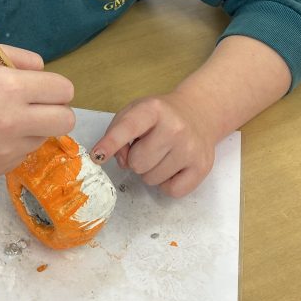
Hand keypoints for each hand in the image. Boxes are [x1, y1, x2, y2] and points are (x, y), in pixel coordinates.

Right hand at [0, 46, 75, 177]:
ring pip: (45, 138)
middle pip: (66, 120)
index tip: (45, 89)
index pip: (64, 90)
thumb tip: (47, 75)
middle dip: (58, 111)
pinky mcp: (1, 167)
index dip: (56, 88)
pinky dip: (15, 145)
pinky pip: (24, 154)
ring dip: (33, 129)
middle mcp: (13, 121)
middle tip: (40, 108)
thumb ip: (24, 60)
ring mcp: (7, 149)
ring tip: (5, 120)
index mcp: (12, 88)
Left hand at [91, 92, 216, 197]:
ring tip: (161, 155)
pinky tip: (172, 167)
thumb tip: (122, 161)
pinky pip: (171, 191)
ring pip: (152, 179)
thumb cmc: (160, 116)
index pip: (128, 128)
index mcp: (153, 109)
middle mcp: (175, 128)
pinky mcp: (202, 167)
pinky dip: (167, 184)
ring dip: (151, 171)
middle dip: (136, 160)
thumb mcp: (134, 112)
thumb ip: (118, 132)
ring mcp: (191, 148)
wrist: (199, 114)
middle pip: (137, 163)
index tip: (97, 156)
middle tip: (147, 148)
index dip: (111, 143)